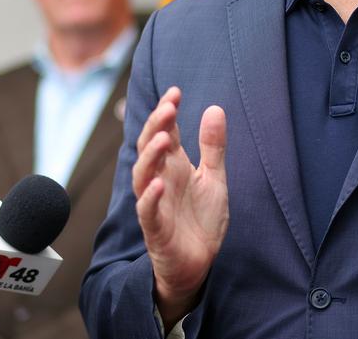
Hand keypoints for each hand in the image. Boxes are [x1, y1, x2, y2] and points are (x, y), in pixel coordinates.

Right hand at [132, 86, 228, 324]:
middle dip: (156, 126)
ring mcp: (155, 203)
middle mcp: (160, 180)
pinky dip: (150, 198)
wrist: (199, 264)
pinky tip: (157, 185)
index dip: (166, 113)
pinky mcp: (155, 229)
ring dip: (150, 156)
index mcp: (173, 166)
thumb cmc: (200, 219)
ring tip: (162, 138)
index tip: (175, 92)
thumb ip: (212, 146)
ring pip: (142, 175)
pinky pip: (147, 211)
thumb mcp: (214, 178)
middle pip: (150, 148)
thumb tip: (214, 107)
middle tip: (168, 107)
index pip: (164, 133)